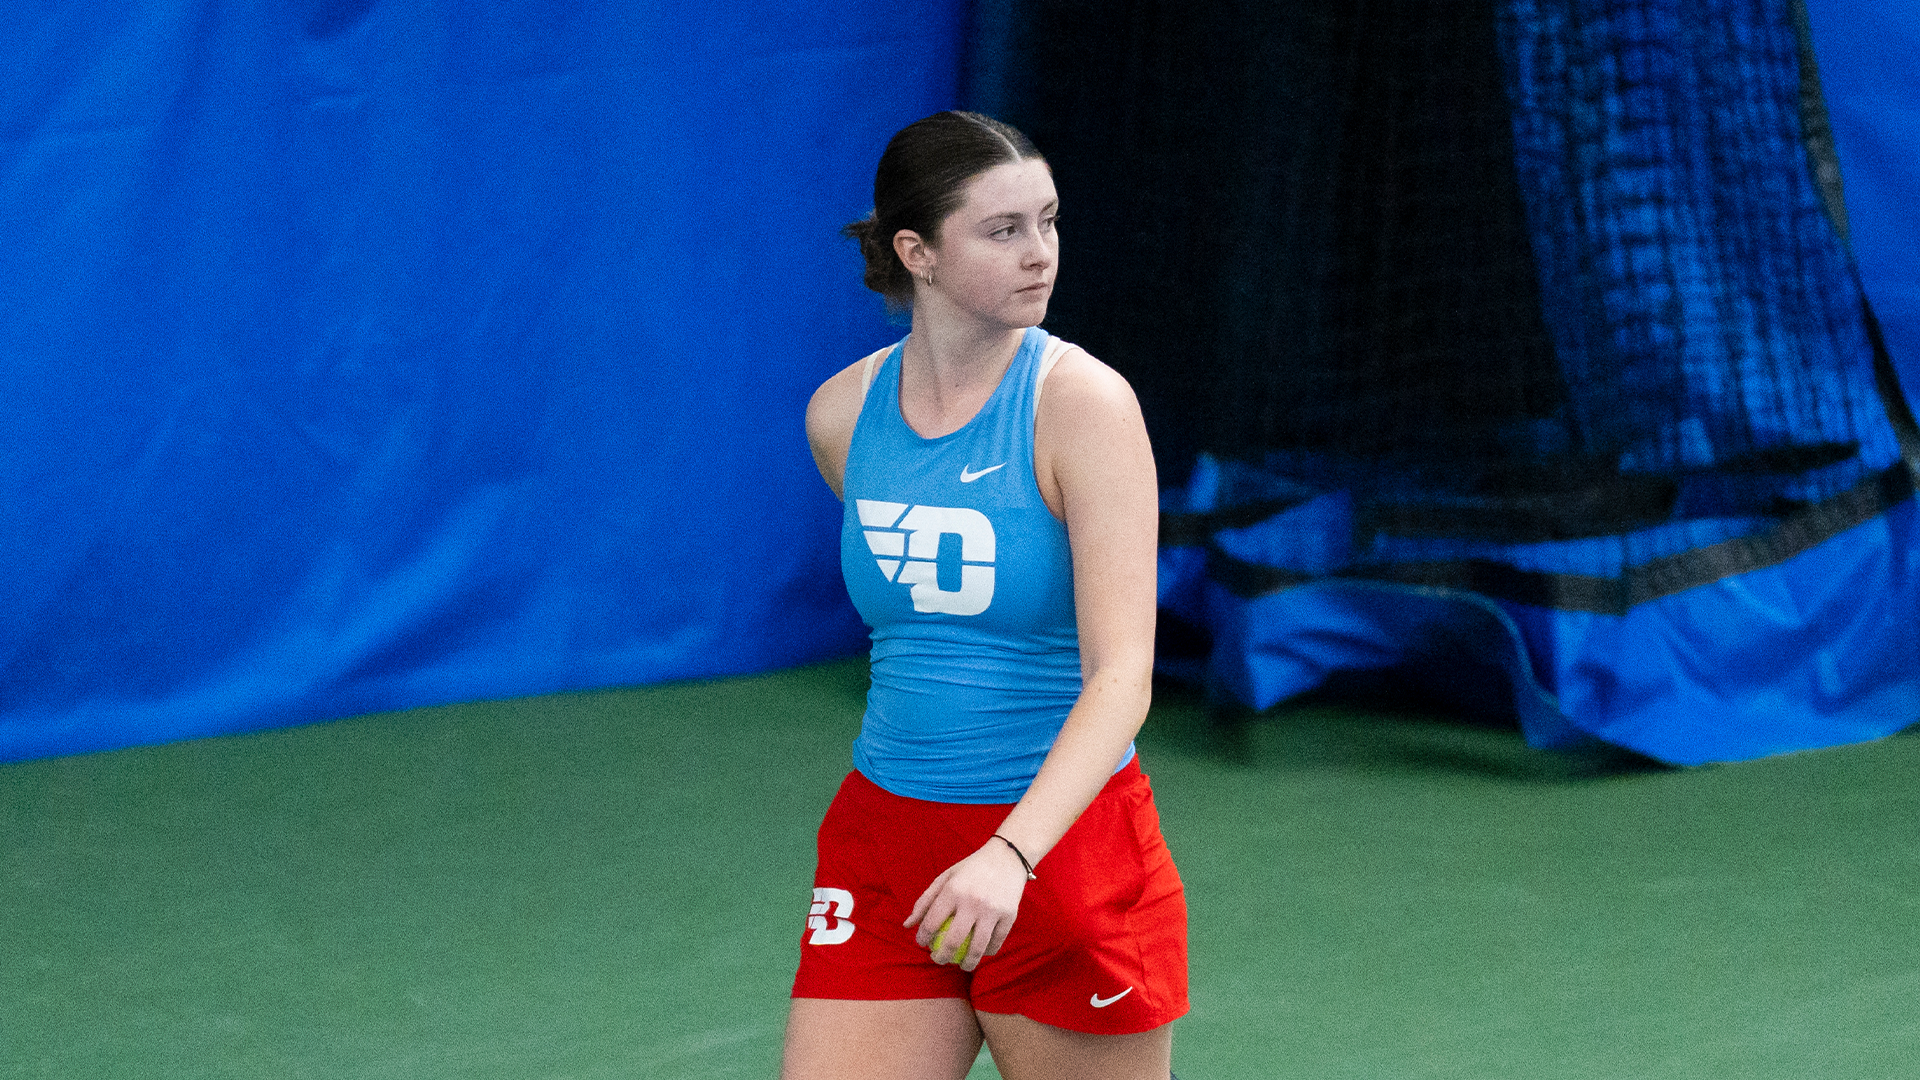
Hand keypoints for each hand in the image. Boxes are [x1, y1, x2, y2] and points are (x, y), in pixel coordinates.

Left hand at [904, 839, 1030, 970]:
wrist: (1007, 858)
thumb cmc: (970, 870)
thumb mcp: (945, 878)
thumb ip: (924, 901)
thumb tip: (907, 926)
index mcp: (953, 890)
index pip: (932, 922)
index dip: (923, 937)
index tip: (922, 944)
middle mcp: (972, 901)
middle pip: (953, 940)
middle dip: (942, 957)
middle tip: (938, 960)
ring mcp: (992, 910)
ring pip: (977, 947)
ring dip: (967, 963)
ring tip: (962, 966)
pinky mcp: (1009, 916)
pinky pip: (996, 942)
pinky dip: (988, 951)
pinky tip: (981, 954)